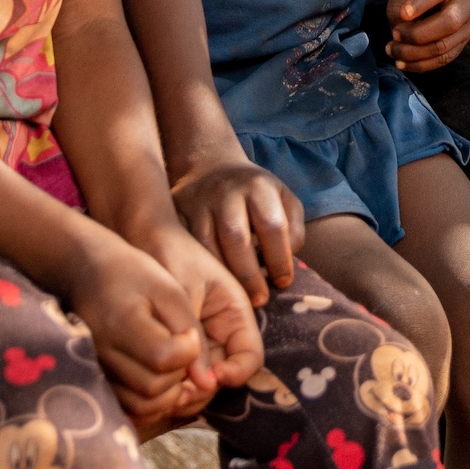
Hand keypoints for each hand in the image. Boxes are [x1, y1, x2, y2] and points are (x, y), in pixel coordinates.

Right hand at [66, 230, 221, 429]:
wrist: (89, 274)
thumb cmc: (135, 275)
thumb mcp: (170, 291)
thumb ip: (191, 332)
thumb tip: (208, 383)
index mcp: (122, 323)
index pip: (164, 358)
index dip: (188, 351)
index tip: (189, 333)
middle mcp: (103, 353)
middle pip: (153, 388)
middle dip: (180, 375)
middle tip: (183, 350)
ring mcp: (96, 371)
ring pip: (141, 406)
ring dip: (169, 394)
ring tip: (174, 365)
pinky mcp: (97, 381)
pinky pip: (129, 409)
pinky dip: (152, 403)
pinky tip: (161, 378)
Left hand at [107, 215, 264, 425]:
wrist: (142, 237)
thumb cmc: (170, 256)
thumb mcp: (186, 294)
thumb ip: (197, 337)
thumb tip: (206, 383)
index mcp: (235, 312)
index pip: (250, 357)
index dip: (236, 373)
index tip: (209, 378)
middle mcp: (221, 331)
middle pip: (225, 376)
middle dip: (204, 390)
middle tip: (177, 395)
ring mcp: (200, 340)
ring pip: (201, 381)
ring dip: (186, 392)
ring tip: (162, 394)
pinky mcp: (176, 346)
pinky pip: (180, 374)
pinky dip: (169, 384)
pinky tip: (151, 386)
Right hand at [171, 156, 304, 304]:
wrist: (211, 168)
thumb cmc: (255, 195)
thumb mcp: (283, 200)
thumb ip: (293, 231)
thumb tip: (283, 270)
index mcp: (258, 186)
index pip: (272, 225)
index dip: (280, 259)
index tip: (283, 283)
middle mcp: (226, 191)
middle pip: (236, 236)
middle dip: (248, 274)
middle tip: (258, 300)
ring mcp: (197, 201)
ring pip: (206, 245)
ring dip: (221, 276)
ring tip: (234, 298)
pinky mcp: (176, 213)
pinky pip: (185, 247)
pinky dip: (197, 269)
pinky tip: (208, 286)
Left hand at [387, 0, 469, 71]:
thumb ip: (400, 2)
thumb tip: (400, 31)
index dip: (422, 3)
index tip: (403, 13)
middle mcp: (465, 3)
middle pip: (450, 23)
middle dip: (417, 34)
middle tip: (394, 34)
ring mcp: (466, 25)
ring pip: (445, 46)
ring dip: (415, 54)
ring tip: (392, 50)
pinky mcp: (461, 43)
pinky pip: (443, 59)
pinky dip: (420, 64)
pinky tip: (402, 62)